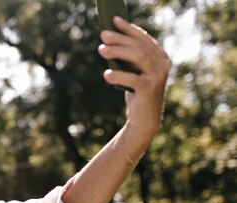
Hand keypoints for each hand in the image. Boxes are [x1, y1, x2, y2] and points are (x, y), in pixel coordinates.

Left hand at [98, 16, 170, 136]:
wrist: (144, 120)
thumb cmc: (136, 94)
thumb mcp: (133, 73)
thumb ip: (128, 58)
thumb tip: (108, 41)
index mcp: (160, 57)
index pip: (144, 38)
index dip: (129, 28)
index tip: (114, 20)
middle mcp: (163, 64)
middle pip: (139, 46)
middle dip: (120, 38)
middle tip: (103, 35)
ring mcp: (158, 76)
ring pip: (138, 57)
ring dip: (118, 51)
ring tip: (101, 50)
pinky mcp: (150, 89)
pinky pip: (133, 79)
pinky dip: (118, 75)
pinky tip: (106, 75)